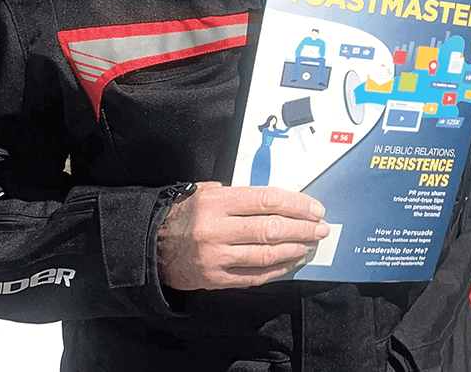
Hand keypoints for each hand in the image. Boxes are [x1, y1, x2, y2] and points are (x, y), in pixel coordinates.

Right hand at [156, 181, 329, 290]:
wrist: (151, 245)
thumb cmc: (183, 215)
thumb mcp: (206, 192)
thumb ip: (239, 195)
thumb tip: (279, 199)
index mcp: (216, 202)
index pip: (267, 200)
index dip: (296, 205)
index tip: (314, 209)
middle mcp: (216, 229)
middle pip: (271, 228)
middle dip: (302, 229)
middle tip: (320, 229)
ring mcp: (215, 256)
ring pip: (265, 255)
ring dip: (293, 250)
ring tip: (309, 245)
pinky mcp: (214, 278)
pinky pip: (253, 276)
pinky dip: (276, 270)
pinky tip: (290, 262)